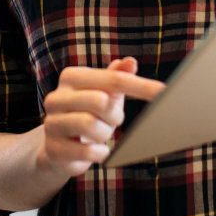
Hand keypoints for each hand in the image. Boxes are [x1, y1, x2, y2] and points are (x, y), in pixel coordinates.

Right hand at [37, 58, 163, 178]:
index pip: (114, 79)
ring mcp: (51, 123)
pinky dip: (100, 153)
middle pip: (101, 101)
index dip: (142, 86)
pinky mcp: (53, 148)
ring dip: (105, 134)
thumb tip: (130, 61)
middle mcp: (56, 97)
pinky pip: (87, 151)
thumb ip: (117, 76)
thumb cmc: (86, 113)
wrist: (58, 146)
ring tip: (101, 135)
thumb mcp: (103, 92)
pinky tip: (97, 150)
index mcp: (71, 77)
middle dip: (115, 115)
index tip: (164, 93)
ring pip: (91, 126)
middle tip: (112, 120)